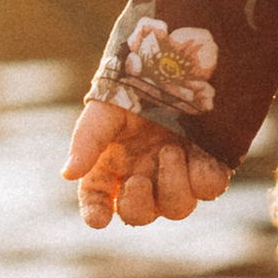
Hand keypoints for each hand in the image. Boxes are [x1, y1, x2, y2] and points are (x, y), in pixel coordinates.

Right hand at [62, 88, 231, 228]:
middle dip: (138, 204)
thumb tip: (67, 175)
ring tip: (171, 150)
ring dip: (172, 185)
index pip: (98, 201)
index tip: (98, 218)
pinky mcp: (209, 163)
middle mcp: (145, 175)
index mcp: (113, 164)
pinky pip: (210, 188)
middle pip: (140, 214)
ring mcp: (178, 173)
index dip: (96, 212)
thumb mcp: (107, 107)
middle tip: (138, 178)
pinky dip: (204, 178)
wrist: (180, 59)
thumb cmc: (137, 84)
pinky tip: (199, 154)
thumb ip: (88, 139)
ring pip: (178, 208)